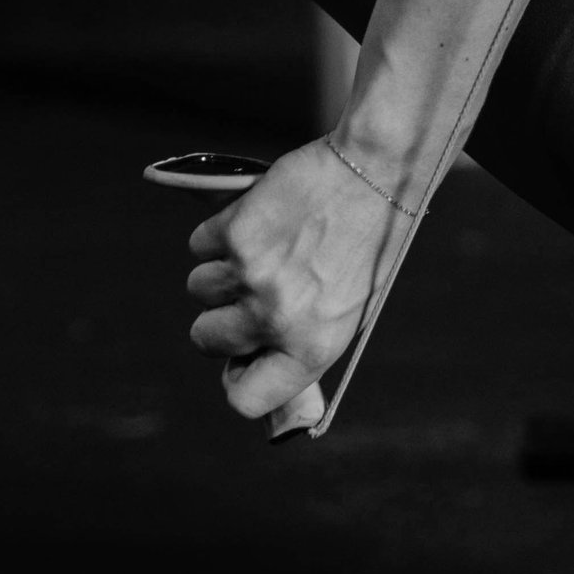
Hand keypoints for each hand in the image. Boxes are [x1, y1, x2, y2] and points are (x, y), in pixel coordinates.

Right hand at [185, 139, 391, 438]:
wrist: (374, 173)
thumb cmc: (366, 246)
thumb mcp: (349, 311)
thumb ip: (300, 343)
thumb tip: (249, 365)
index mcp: (312, 347)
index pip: (247, 400)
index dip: (237, 378)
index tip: (240, 359)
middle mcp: (277, 319)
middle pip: (206, 339)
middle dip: (219, 317)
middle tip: (249, 290)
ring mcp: (252, 276)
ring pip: (199, 288)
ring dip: (220, 270)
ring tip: (267, 247)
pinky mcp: (235, 232)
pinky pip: (200, 245)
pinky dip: (218, 233)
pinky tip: (259, 220)